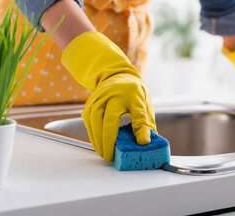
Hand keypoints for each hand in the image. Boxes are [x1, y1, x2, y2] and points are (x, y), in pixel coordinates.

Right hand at [61, 32, 155, 161]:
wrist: (116, 76)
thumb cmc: (132, 93)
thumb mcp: (144, 104)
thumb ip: (145, 123)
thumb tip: (146, 143)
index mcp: (132, 94)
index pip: (137, 112)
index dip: (140, 128)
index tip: (142, 143)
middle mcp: (113, 94)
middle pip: (108, 119)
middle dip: (108, 140)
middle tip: (111, 157)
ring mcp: (99, 98)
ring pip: (94, 121)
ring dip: (97, 139)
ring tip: (104, 153)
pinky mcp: (90, 103)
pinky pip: (88, 121)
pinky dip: (92, 134)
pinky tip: (98, 144)